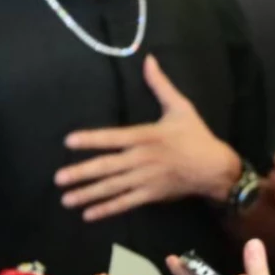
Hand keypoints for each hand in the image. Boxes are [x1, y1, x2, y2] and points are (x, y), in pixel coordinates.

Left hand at [56, 55, 241, 221]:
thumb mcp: (181, 107)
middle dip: (82, 173)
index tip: (68, 141)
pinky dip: (107, 209)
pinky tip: (88, 214)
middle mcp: (142, 159)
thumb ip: (160, 85)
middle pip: (108, 166)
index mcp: (146, 136)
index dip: (92, 139)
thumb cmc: (195, 136)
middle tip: (58, 178)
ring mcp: (146, 179)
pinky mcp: (151, 194)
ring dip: (88, 194)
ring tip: (65, 199)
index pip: (114, 137)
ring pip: (113, 187)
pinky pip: (126, 203)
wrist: (217, 167)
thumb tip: (148, 59)